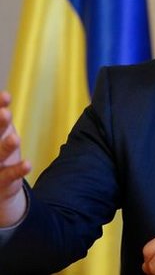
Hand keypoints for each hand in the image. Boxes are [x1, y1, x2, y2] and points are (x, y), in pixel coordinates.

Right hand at [0, 91, 30, 226]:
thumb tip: (5, 95)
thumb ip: (2, 117)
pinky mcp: (0, 182)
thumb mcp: (1, 133)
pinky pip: (9, 176)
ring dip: (6, 147)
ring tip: (15, 138)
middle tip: (5, 114)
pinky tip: (28, 164)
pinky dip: (18, 170)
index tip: (7, 97)